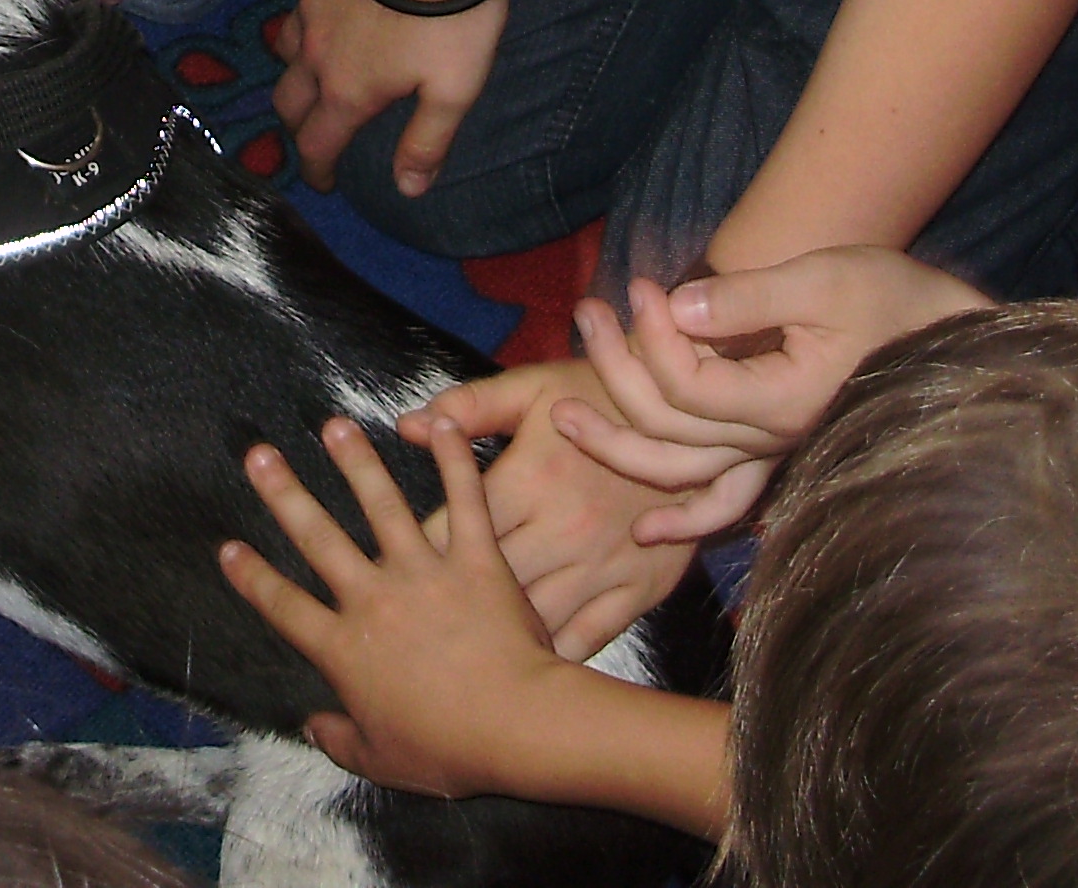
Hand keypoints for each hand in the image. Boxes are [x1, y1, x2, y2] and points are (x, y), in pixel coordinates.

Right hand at [221, 416, 580, 798]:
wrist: (517, 725)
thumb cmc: (450, 750)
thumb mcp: (383, 761)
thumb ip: (341, 740)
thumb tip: (313, 727)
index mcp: (346, 651)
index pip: (285, 608)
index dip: (253, 578)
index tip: (228, 549)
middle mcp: (375, 600)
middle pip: (319, 539)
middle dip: (285, 494)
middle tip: (259, 454)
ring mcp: (425, 573)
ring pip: (383, 506)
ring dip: (356, 462)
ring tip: (334, 426)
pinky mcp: (476, 559)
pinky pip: (465, 501)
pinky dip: (454, 460)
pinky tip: (441, 423)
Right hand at [277, 0, 504, 194]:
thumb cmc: (451, 15)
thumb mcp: (454, 89)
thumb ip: (427, 141)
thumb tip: (407, 190)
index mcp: (348, 90)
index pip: (317, 144)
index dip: (317, 171)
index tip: (323, 183)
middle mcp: (316, 52)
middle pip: (288, 99)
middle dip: (297, 123)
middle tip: (315, 130)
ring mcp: (309, 3)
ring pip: (284, 43)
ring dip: (294, 63)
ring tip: (313, 65)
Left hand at [404, 360, 696, 656]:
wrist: (697, 417)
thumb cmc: (603, 394)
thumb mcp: (533, 388)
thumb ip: (469, 407)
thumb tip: (406, 426)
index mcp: (528, 482)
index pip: (452, 531)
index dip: (411, 559)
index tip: (380, 583)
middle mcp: (562, 531)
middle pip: (486, 587)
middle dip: (441, 617)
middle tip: (403, 643)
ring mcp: (603, 565)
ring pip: (536, 622)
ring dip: (494, 650)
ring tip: (450, 679)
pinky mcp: (642, 588)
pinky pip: (592, 637)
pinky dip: (556, 662)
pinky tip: (525, 688)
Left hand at [542, 252, 992, 541]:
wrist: (951, 335)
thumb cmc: (894, 299)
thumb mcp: (823, 279)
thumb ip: (746, 297)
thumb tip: (677, 305)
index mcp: (783, 402)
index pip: (688, 387)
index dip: (653, 336)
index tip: (642, 285)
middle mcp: (773, 441)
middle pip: (668, 428)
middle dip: (615, 370)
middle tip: (588, 313)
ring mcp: (774, 454)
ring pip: (681, 472)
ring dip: (617, 445)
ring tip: (561, 414)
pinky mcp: (778, 452)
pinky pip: (728, 504)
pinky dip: (687, 520)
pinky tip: (647, 532)